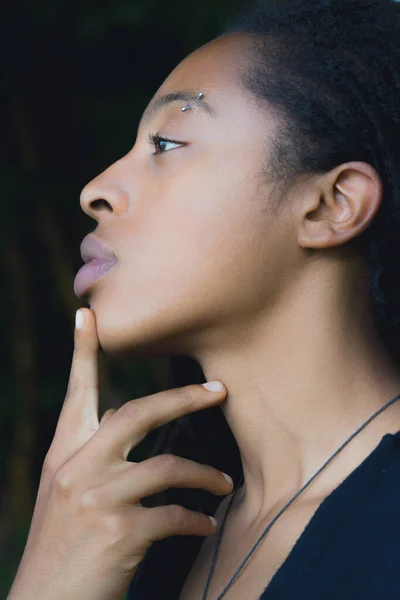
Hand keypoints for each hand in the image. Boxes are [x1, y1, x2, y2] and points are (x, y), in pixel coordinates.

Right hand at [7, 308, 232, 599]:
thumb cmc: (63, 548)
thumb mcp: (65, 494)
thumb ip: (93, 459)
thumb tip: (126, 427)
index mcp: (63, 455)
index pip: (76, 394)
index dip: (81, 352)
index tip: (88, 315)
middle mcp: (77, 468)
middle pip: (137, 413)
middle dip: (183, 398)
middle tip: (218, 391)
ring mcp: (98, 498)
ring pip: (168, 465)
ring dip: (205, 475)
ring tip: (225, 484)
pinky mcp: (120, 532)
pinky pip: (175, 513)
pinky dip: (198, 519)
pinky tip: (207, 525)